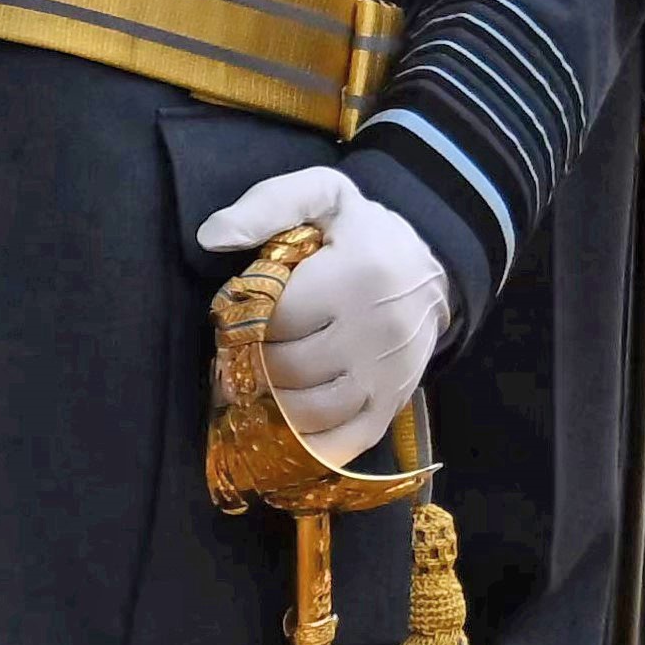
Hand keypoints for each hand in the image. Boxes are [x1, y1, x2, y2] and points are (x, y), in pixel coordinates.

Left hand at [190, 166, 458, 469]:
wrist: (433, 268)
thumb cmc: (364, 233)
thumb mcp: (322, 197)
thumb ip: (267, 205)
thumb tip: (211, 236)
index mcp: (356, 278)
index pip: (274, 318)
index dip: (244, 318)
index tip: (239, 311)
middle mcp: (377, 332)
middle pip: (286, 369)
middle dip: (251, 363)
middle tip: (239, 353)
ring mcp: (388, 375)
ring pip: (308, 412)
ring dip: (269, 405)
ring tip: (256, 385)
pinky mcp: (392, 403)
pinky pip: (344, 442)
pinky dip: (307, 446)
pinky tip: (283, 433)